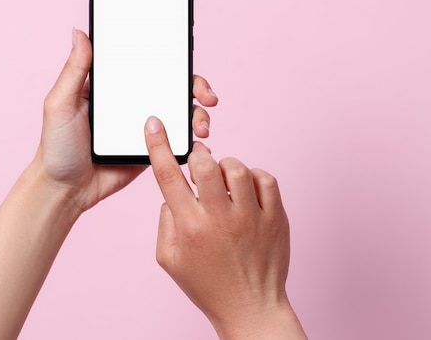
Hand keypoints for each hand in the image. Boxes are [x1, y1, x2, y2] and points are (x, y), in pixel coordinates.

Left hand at [33, 28, 217, 213]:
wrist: (66, 191)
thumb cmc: (56, 146)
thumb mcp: (61, 103)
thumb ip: (74, 69)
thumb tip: (79, 31)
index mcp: (115, 86)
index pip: (150, 65)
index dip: (173, 60)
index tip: (188, 60)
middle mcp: (134, 103)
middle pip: (175, 87)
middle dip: (198, 88)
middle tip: (208, 97)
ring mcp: (146, 127)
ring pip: (182, 113)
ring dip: (199, 116)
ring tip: (202, 128)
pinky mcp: (152, 150)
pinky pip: (177, 142)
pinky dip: (193, 141)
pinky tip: (199, 143)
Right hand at [144, 117, 305, 338]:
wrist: (250, 307)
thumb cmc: (207, 284)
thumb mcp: (169, 260)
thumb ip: (165, 221)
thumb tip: (173, 192)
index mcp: (189, 228)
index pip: (169, 176)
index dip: (158, 144)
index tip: (155, 124)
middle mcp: (219, 219)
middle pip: (206, 164)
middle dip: (199, 156)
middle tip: (200, 164)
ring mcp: (250, 218)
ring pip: (237, 168)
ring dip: (227, 167)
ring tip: (225, 182)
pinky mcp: (276, 218)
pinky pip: (266, 179)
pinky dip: (254, 177)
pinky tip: (248, 190)